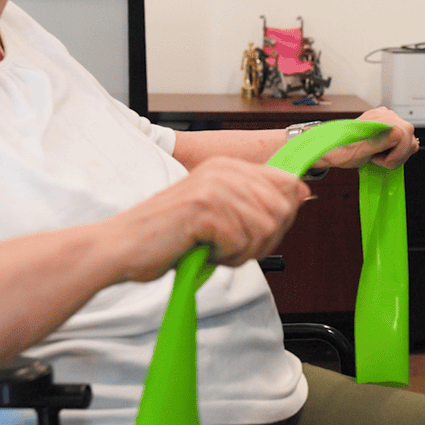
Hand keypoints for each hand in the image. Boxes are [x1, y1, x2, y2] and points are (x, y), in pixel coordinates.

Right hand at [114, 156, 309, 277]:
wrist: (122, 247)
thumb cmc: (169, 236)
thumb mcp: (220, 212)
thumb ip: (257, 202)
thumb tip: (301, 195)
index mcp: (230, 166)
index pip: (289, 184)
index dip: (282, 216)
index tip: (256, 233)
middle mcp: (225, 170)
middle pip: (282, 210)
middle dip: (263, 240)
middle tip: (231, 248)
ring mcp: (214, 187)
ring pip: (265, 228)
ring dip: (243, 251)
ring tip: (213, 249)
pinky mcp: (204, 209)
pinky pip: (241, 242)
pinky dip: (225, 257)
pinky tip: (202, 251)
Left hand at [317, 107, 420, 169]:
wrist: (332, 149)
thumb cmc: (341, 151)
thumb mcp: (359, 152)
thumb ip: (379, 142)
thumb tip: (398, 134)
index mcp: (378, 119)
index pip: (405, 134)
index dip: (397, 153)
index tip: (381, 160)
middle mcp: (386, 116)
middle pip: (409, 137)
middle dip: (398, 155)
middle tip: (379, 160)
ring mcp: (389, 121)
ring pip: (409, 141)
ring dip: (397, 155)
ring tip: (379, 157)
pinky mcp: (389, 128)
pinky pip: (404, 141)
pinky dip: (396, 152)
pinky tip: (383, 154)